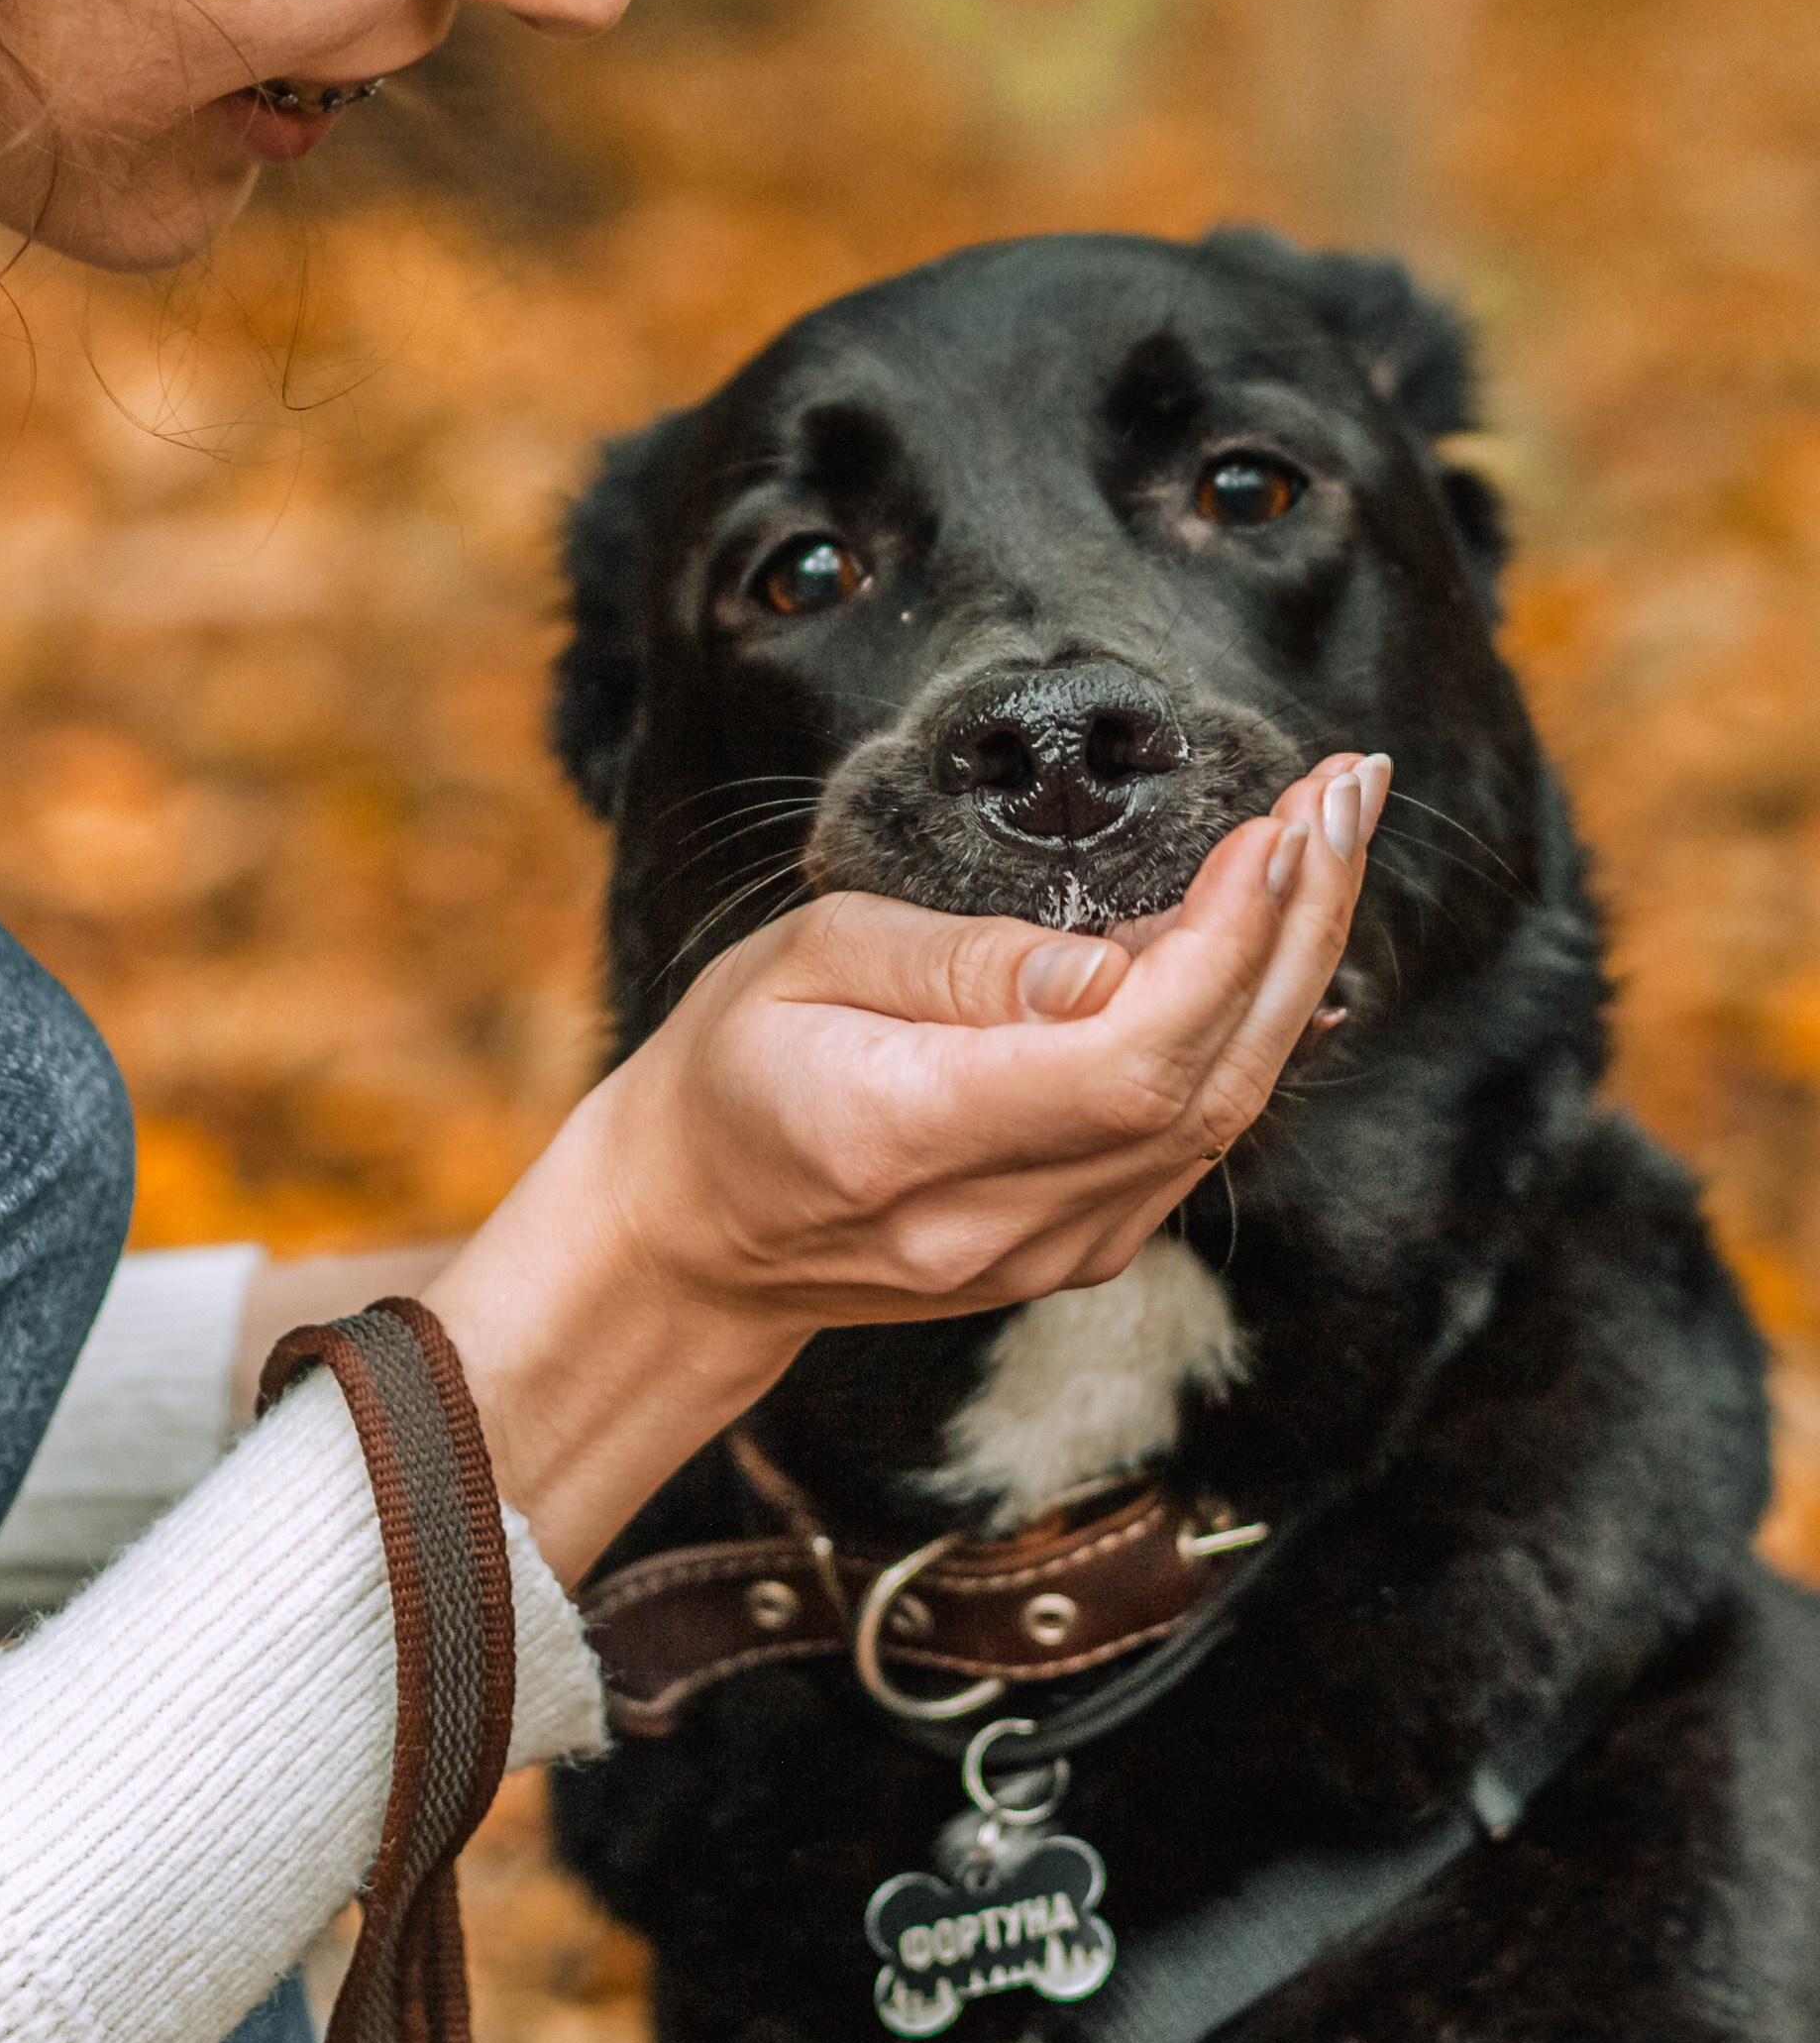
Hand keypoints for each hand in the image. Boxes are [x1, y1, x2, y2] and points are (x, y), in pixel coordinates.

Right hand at [426, 752, 1386, 1581]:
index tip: (1275, 826)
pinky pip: (1198, 1131)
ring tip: (1332, 830)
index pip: (1124, 1058)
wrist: (695, 1231)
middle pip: (1206, 1084)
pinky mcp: (1082, 1245)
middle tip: (1346, 791)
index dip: (1224, 943)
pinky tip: (1286, 929)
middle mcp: (996, 1222)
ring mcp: (1049, 1251)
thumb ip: (958, 965)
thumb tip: (1112, 967)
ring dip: (1295, 963)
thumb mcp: (803, 960)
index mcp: (905, 1137)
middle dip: (1299, 925)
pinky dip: (1253, 1023)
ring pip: (1223, 1111)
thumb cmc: (731, 1069)